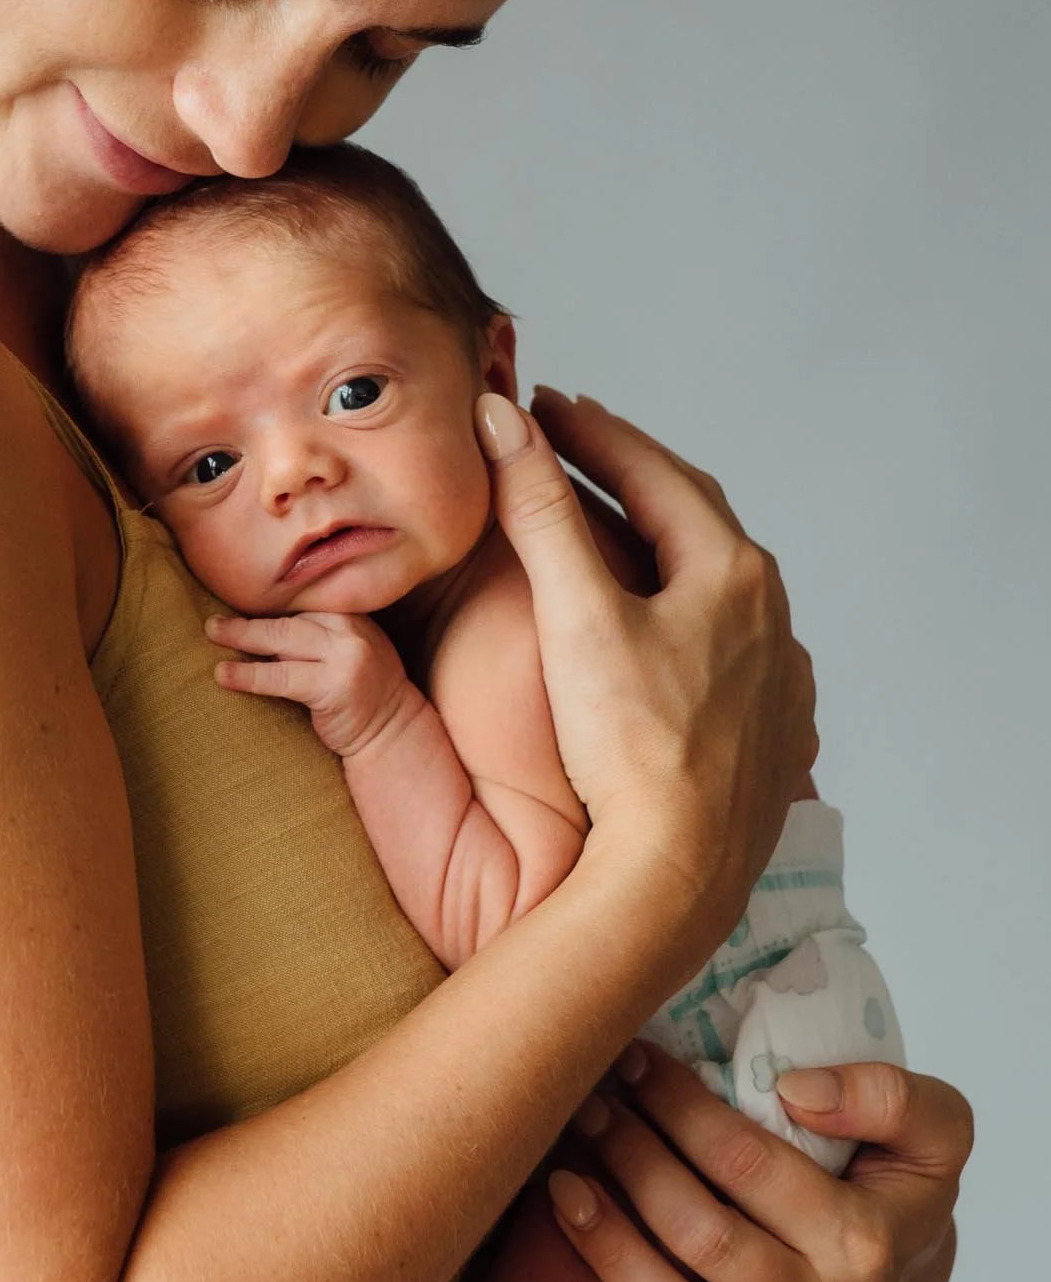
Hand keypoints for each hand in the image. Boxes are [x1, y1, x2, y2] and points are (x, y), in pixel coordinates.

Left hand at [206, 610, 415, 758]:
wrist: (393, 731)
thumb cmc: (359, 692)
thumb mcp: (344, 651)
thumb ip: (314, 634)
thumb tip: (255, 624)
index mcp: (350, 614)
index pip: (300, 601)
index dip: (265, 603)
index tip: (231, 596)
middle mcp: (350, 628)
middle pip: (288, 618)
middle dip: (247, 619)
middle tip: (211, 623)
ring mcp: (345, 656)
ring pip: (282, 641)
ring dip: (242, 637)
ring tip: (213, 635)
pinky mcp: (335, 686)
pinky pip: (282, 677)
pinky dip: (250, 675)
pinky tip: (225, 674)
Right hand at [477, 390, 817, 969]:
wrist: (679, 876)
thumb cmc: (630, 747)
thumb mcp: (576, 614)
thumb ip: (541, 510)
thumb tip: (502, 419)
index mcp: (733, 573)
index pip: (655, 472)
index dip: (592, 434)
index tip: (544, 405)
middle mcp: (772, 619)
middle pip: (695, 522)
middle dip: (631, 479)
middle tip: (573, 446)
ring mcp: (779, 682)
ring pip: (719, 589)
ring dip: (666, 549)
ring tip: (616, 530)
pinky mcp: (774, 738)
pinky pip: (733, 653)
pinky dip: (690, 620)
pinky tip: (667, 635)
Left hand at [544, 1040, 972, 1281]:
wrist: (918, 1275)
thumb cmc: (902, 1185)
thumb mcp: (931, 1125)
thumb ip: (882, 1095)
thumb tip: (794, 1090)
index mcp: (862, 1237)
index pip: (743, 1162)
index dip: (676, 1104)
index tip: (631, 1059)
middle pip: (700, 1235)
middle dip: (631, 1159)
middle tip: (586, 1103)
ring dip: (611, 1253)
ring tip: (561, 1184)